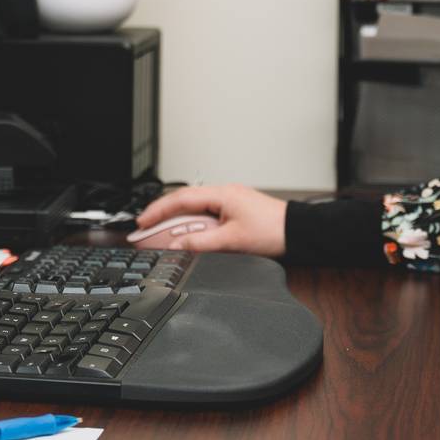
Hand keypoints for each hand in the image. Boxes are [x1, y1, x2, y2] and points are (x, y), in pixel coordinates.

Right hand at [134, 184, 286, 257]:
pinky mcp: (235, 210)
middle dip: (163, 215)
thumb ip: (201, 243)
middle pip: (184, 201)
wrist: (297, 232)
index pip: (181, 199)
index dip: (158, 211)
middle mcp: (224, 194)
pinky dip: (193, 224)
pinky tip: (188, 234)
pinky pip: (206, 214)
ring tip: (161, 233)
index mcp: (221, 195)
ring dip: (178, 221)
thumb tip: (177, 246)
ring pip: (195, 208)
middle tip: (144, 229)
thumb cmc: (272, 231)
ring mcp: (229, 201)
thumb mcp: (232, 241)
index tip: (142, 223)